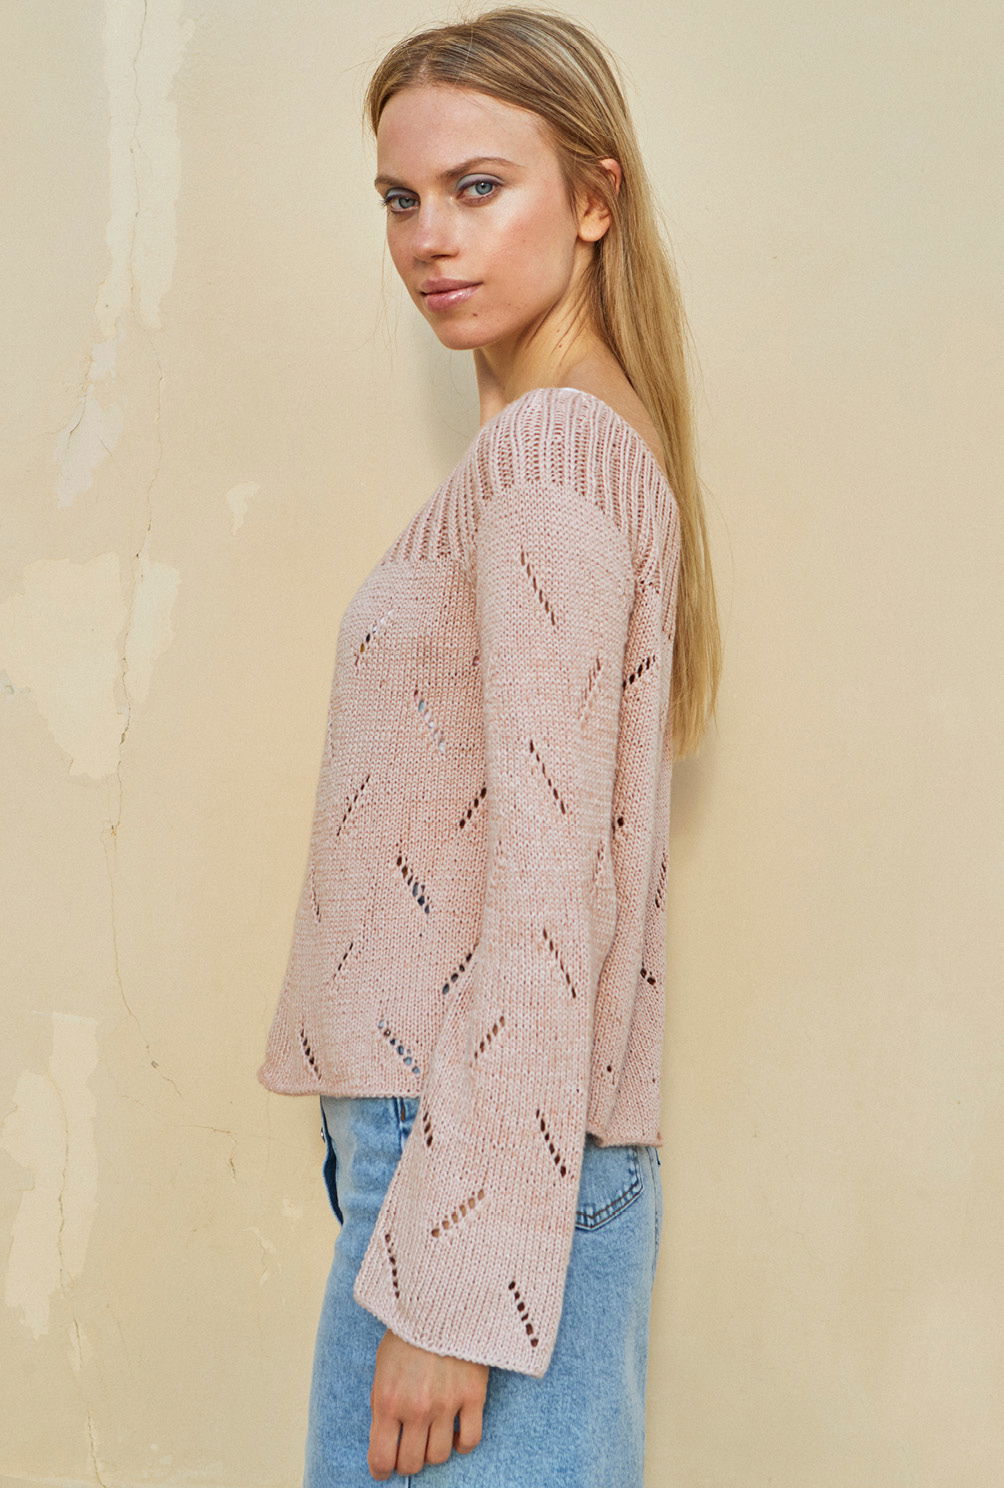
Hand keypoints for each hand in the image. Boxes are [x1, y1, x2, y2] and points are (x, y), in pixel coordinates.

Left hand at [367, 1327, 487, 1479]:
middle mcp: (416, 1408)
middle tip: (408, 1451)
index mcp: (388, 1400)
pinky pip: (470, 1440)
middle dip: (407, 1461)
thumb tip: (384, 1436)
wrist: (443, 1299)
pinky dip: (463, 1444)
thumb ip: (381, 1401)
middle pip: (412, 1462)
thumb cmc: (408, 1330)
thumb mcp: (382, 1365)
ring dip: (433, 1451)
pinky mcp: (473, 1396)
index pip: (382, 1457)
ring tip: (433, 1436)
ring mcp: (447, 1404)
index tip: (383, 1469)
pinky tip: (457, 1433)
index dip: (381, 1470)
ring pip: (440, 1456)